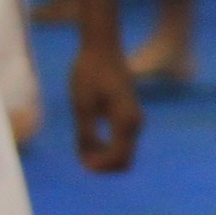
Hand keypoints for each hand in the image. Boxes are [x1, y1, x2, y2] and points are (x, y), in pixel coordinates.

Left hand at [66, 37, 141, 173]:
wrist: (103, 48)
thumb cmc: (90, 72)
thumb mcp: (82, 105)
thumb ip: (86, 134)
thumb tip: (87, 161)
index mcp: (126, 121)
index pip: (117, 158)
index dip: (99, 166)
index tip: (80, 162)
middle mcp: (135, 124)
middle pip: (124, 162)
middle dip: (102, 166)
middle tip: (80, 155)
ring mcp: (134, 121)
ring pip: (123, 154)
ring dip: (103, 157)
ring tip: (81, 146)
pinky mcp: (129, 118)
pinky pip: (121, 143)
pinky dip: (106, 148)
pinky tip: (88, 138)